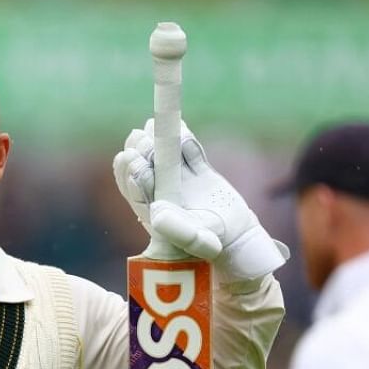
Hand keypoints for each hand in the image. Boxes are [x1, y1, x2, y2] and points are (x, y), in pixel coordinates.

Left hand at [114, 119, 288, 280]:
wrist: (237, 237)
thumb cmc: (213, 243)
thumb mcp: (197, 240)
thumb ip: (178, 230)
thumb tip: (156, 213)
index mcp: (155, 211)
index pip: (138, 189)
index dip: (134, 173)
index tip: (131, 158)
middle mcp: (164, 194)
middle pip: (148, 169)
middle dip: (142, 152)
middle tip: (140, 138)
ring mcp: (181, 181)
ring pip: (167, 157)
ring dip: (160, 141)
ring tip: (152, 125)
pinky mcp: (199, 172)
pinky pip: (190, 153)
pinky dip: (185, 140)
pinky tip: (179, 125)